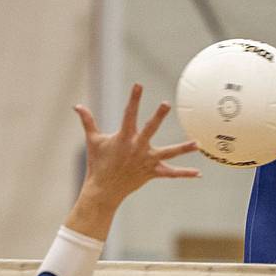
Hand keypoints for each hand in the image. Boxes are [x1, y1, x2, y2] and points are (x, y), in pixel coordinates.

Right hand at [63, 84, 199, 240]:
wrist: (103, 191)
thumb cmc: (97, 164)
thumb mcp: (93, 141)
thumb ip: (87, 121)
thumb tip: (76, 106)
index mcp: (123, 137)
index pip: (128, 114)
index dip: (133, 99)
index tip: (138, 85)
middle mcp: (136, 148)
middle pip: (149, 129)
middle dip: (157, 117)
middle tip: (165, 104)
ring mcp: (146, 161)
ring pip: (168, 153)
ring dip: (182, 149)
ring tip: (197, 144)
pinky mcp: (152, 173)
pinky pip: (171, 174)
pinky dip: (184, 174)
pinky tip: (198, 173)